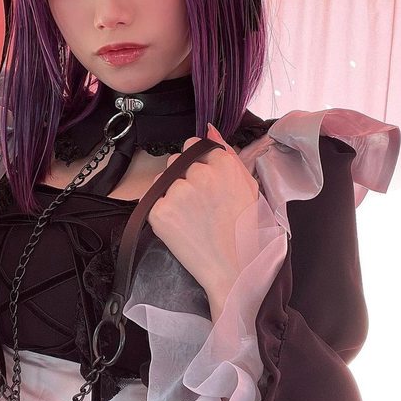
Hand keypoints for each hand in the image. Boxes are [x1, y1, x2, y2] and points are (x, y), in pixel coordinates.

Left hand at [147, 123, 257, 316]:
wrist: (235, 271)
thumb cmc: (248, 231)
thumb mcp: (248, 187)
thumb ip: (227, 153)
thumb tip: (209, 128)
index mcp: (223, 163)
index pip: (194, 145)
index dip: (197, 163)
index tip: (203, 182)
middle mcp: (199, 172)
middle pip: (177, 161)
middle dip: (183, 177)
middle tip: (199, 206)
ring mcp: (177, 192)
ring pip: (162, 180)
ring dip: (170, 193)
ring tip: (190, 218)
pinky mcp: (159, 212)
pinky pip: (152, 201)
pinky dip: (162, 213)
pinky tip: (180, 227)